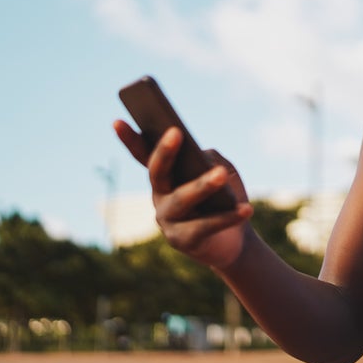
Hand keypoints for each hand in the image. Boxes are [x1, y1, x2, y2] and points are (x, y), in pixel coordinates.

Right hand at [113, 120, 253, 268]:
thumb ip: (211, 159)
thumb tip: (203, 160)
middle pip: (158, 173)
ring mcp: (168, 221)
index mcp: (165, 178)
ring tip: (221, 174)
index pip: (144, 155)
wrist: (235, 239)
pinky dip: (228, 217)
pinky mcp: (183, 241)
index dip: (130, 139)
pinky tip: (246, 208)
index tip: (117, 121)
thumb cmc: (225, 197)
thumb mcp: (222, 170)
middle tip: (176, 132)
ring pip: (182, 199)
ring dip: (202, 186)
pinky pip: (205, 226)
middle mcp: (160, 198)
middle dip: (165, 152)